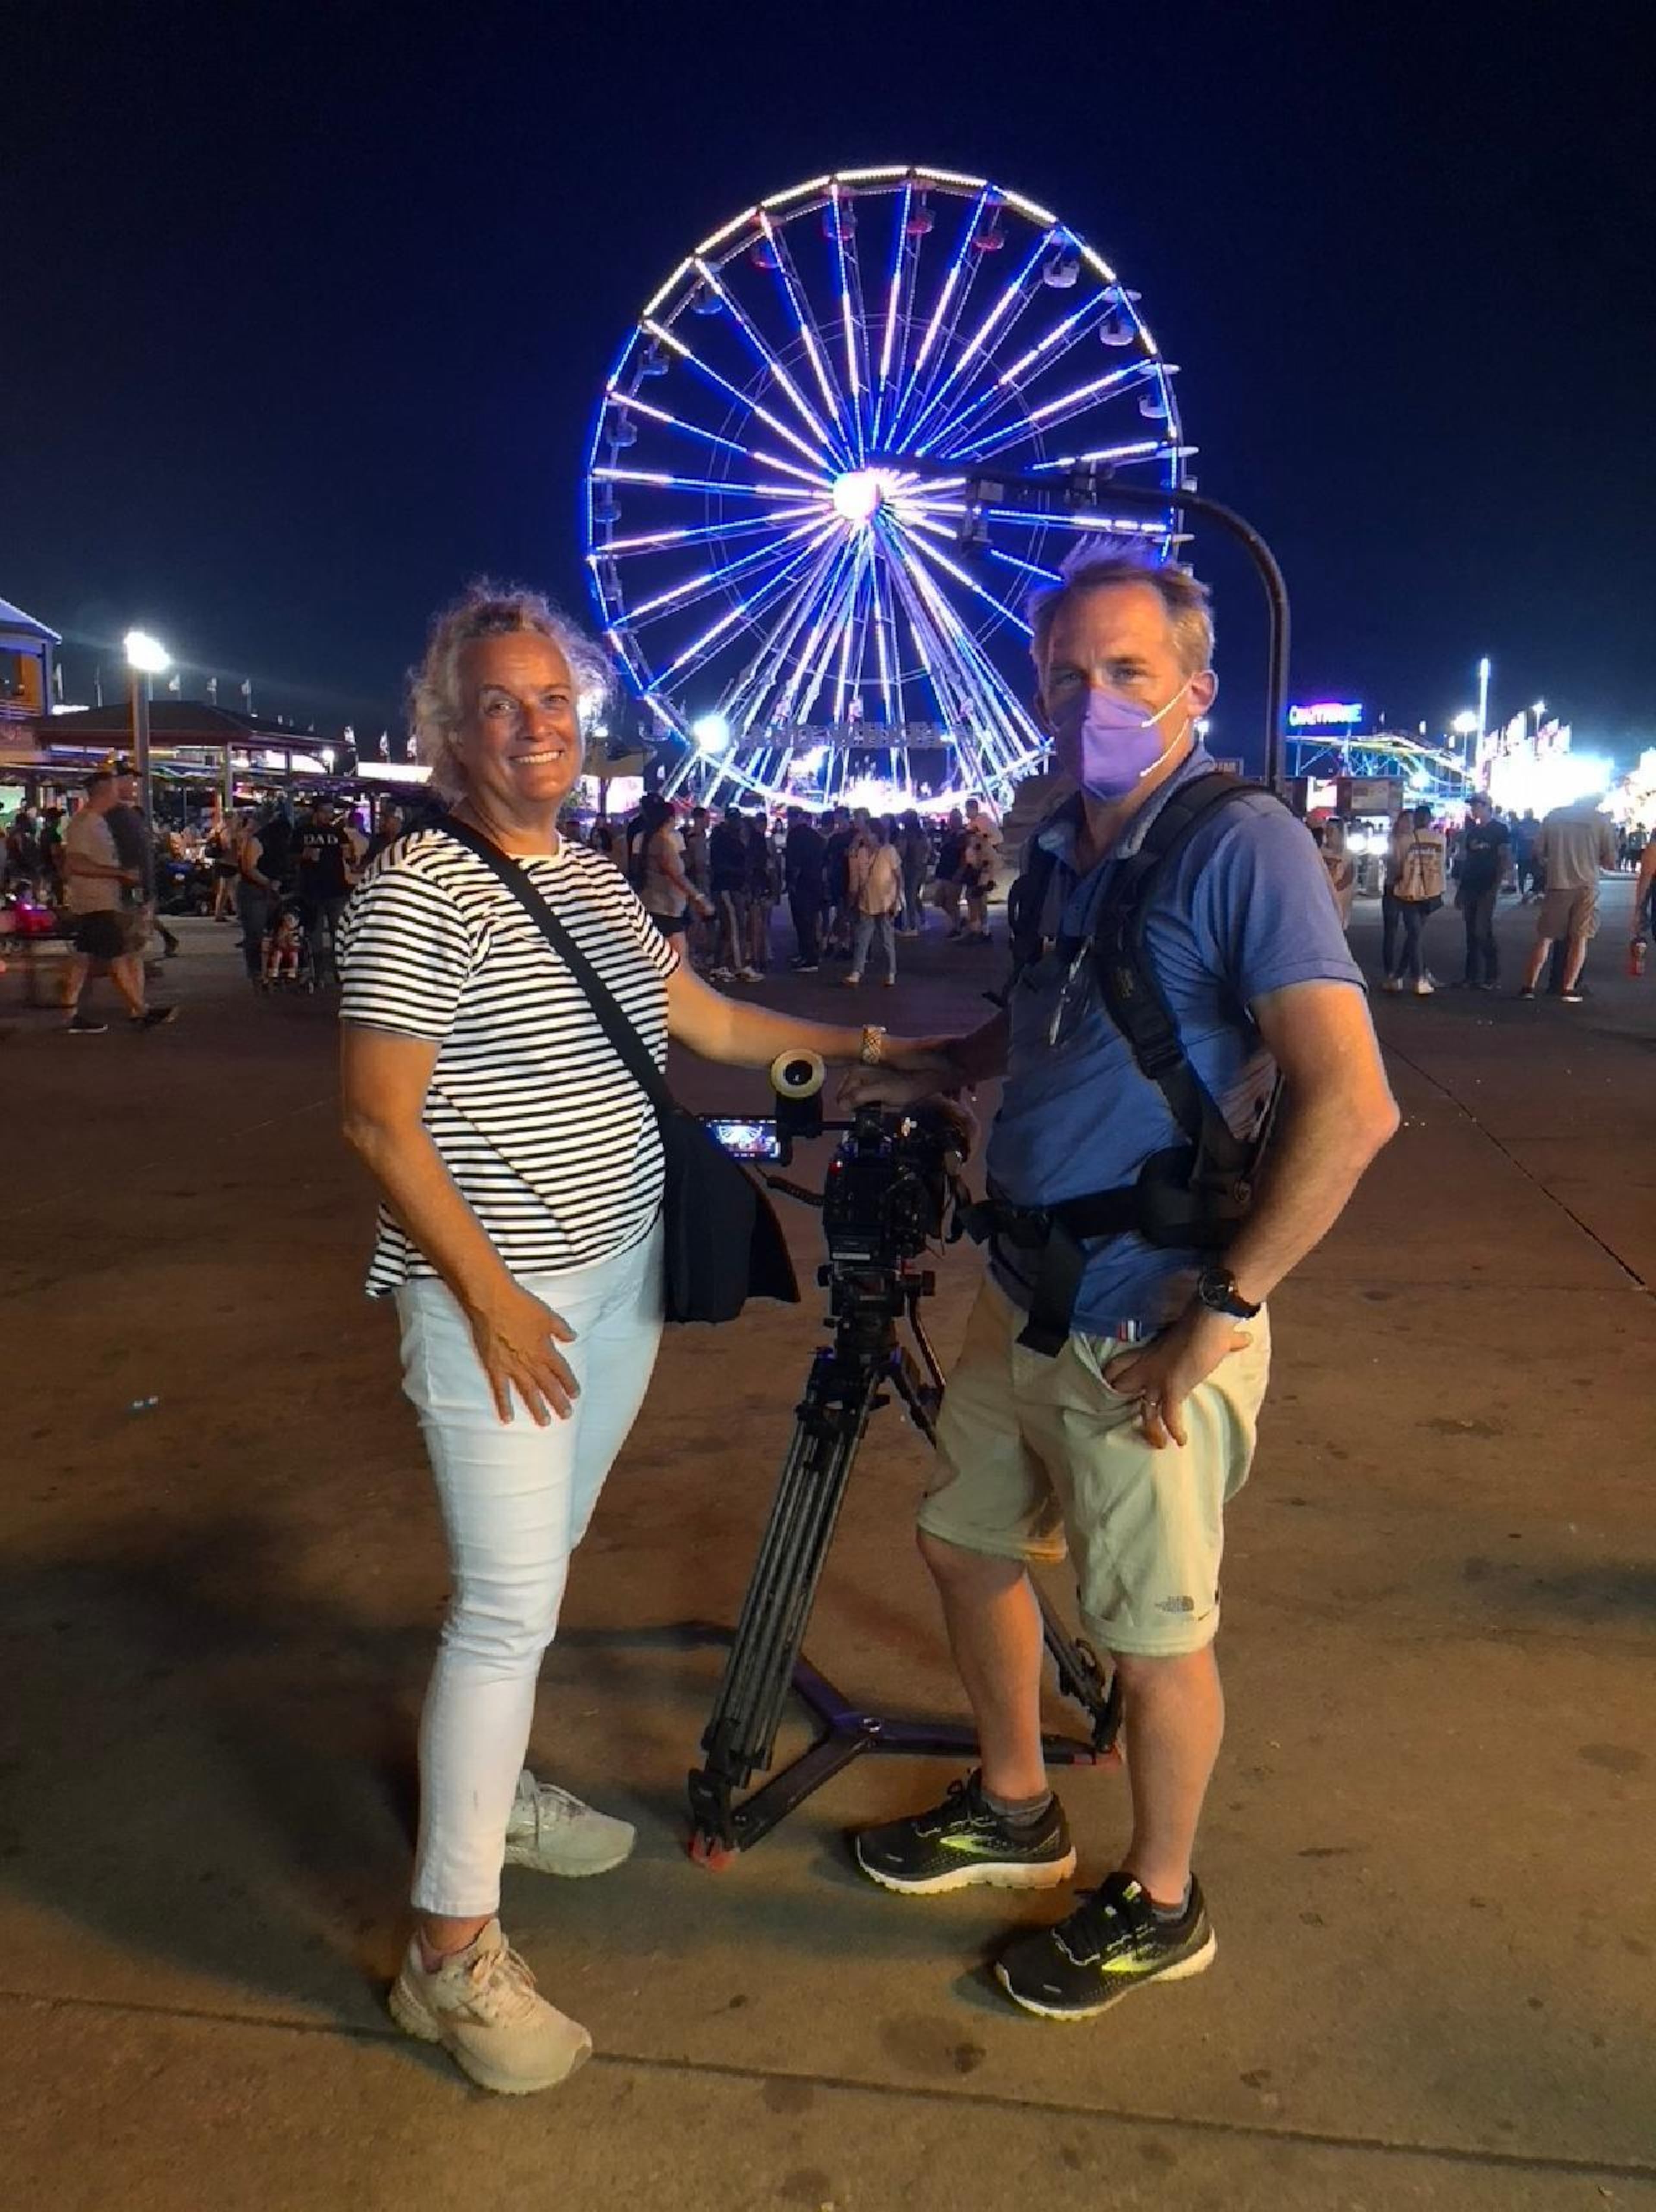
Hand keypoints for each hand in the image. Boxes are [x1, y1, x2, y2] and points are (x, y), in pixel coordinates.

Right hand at [464, 1280, 579, 1425]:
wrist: (492, 1301)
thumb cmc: (521, 1305)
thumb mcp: (548, 1314)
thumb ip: (561, 1329)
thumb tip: (573, 1338)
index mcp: (545, 1349)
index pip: (562, 1371)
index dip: (570, 1384)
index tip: (575, 1395)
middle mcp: (531, 1362)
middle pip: (548, 1386)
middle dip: (558, 1402)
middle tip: (566, 1417)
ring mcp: (512, 1367)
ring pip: (528, 1392)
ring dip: (537, 1408)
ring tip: (545, 1423)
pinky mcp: (494, 1368)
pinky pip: (500, 1390)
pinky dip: (504, 1405)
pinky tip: (508, 1419)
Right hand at [837, 1046, 956, 1109]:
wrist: (930, 1071)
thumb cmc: (906, 1083)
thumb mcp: (881, 1094)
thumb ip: (859, 1098)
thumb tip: (840, 1105)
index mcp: (855, 1073)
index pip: (841, 1098)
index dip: (853, 1110)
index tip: (867, 1114)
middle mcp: (859, 1070)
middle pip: (852, 1098)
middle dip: (864, 1106)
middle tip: (881, 1109)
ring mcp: (869, 1072)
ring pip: (864, 1097)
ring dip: (874, 1104)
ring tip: (890, 1104)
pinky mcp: (881, 1076)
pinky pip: (875, 1094)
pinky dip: (882, 1100)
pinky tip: (895, 1099)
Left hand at [1103, 1303, 1250, 1449]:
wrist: (1207, 1323)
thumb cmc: (1206, 1326)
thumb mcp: (1205, 1337)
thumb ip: (1224, 1342)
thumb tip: (1246, 1339)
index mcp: (1148, 1352)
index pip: (1118, 1364)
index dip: (1114, 1375)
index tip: (1114, 1385)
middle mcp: (1147, 1367)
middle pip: (1121, 1386)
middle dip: (1124, 1401)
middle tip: (1137, 1415)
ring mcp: (1157, 1379)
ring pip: (1144, 1409)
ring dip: (1151, 1428)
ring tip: (1159, 1443)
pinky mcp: (1172, 1389)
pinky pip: (1169, 1416)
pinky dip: (1174, 1430)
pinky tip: (1182, 1440)